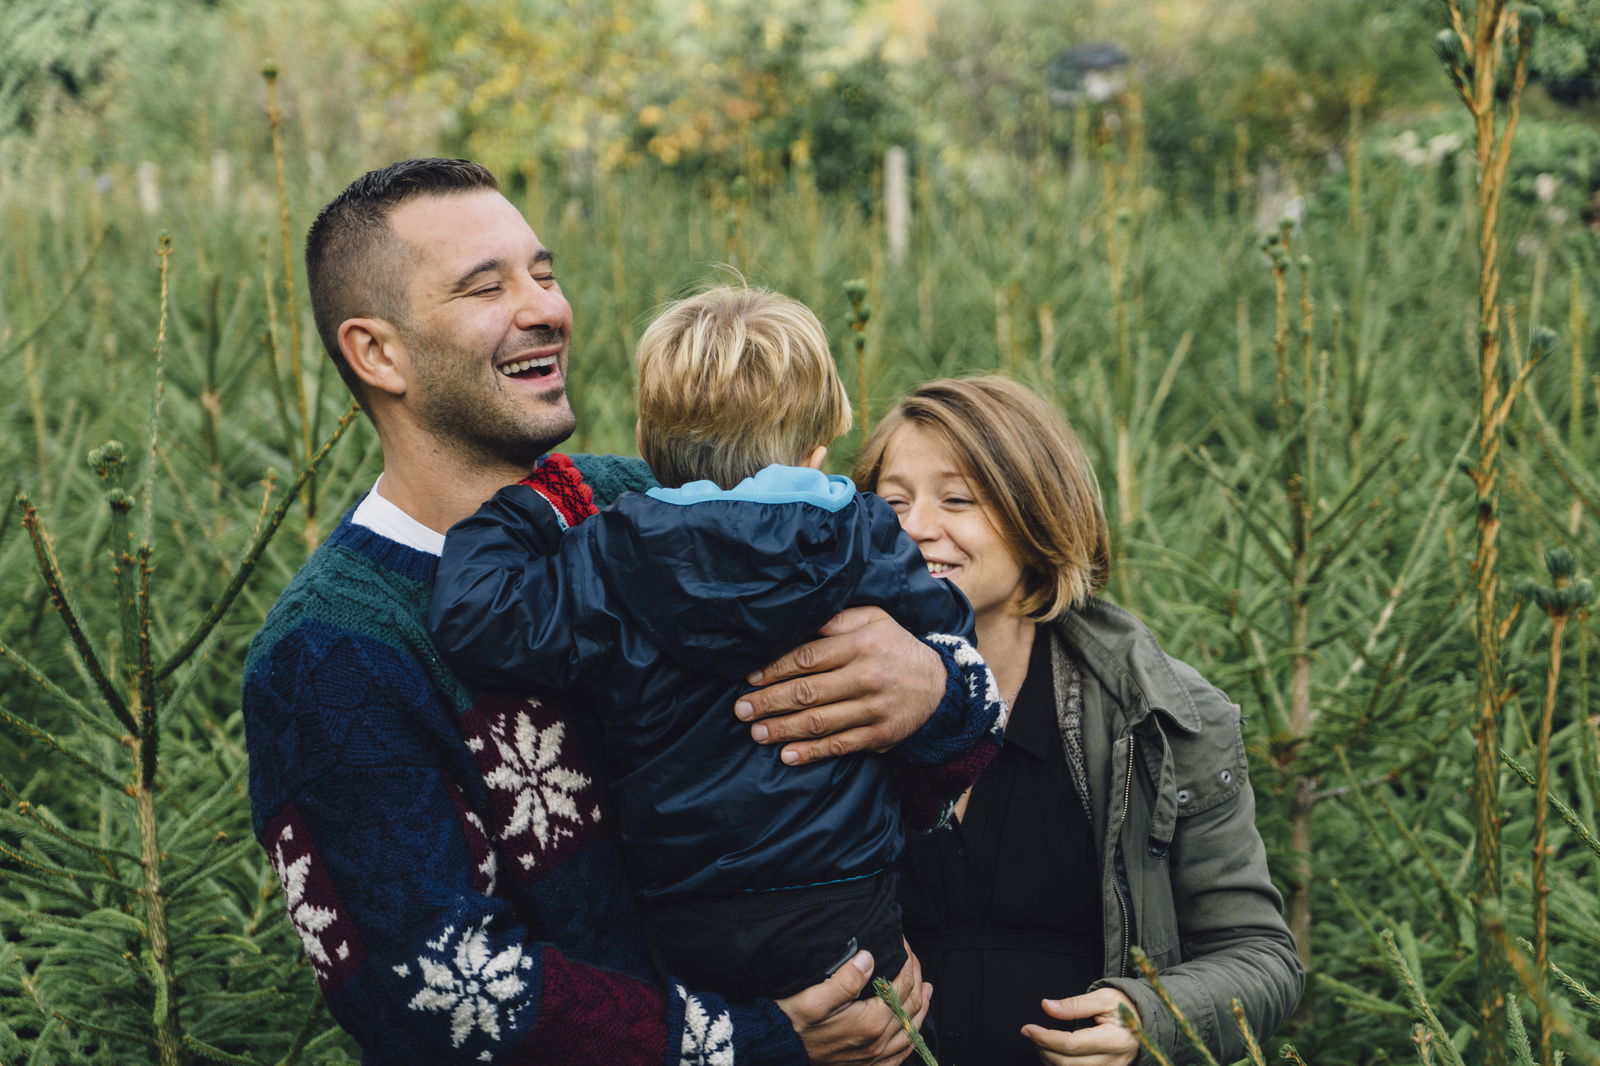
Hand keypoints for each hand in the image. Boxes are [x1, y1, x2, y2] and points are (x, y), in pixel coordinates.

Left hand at [733, 607, 943, 765]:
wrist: (941, 687)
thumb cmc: (896, 648)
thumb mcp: (874, 620)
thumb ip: (838, 619)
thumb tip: (799, 620)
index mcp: (860, 645)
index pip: (807, 658)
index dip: (774, 669)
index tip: (750, 678)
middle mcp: (866, 677)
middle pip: (807, 692)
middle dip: (768, 702)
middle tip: (741, 709)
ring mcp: (873, 709)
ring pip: (818, 721)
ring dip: (782, 729)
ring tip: (756, 732)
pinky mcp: (880, 735)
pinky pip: (839, 745)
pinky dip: (811, 753)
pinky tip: (787, 755)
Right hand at [777, 947, 929, 1065]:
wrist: (775, 1048)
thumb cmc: (790, 1021)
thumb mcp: (812, 998)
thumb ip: (844, 980)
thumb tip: (868, 959)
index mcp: (868, 1022)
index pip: (900, 987)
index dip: (907, 962)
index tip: (903, 944)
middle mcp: (876, 1042)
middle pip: (909, 1006)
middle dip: (916, 978)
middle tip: (913, 958)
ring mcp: (873, 1057)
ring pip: (910, 1030)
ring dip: (921, 1007)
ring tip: (926, 988)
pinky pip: (899, 1055)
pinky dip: (911, 1039)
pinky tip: (912, 1031)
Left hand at [1021, 989, 1139, 1065]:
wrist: (1147, 1020)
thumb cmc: (1126, 1006)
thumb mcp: (1103, 997)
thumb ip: (1074, 1004)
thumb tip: (1046, 1006)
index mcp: (1115, 1039)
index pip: (1072, 1044)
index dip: (1046, 1038)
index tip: (1028, 1029)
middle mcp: (1114, 1061)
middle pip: (1068, 1063)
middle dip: (1043, 1049)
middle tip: (1031, 1033)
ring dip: (1050, 1059)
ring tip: (1041, 1041)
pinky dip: (1061, 1065)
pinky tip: (1053, 1054)